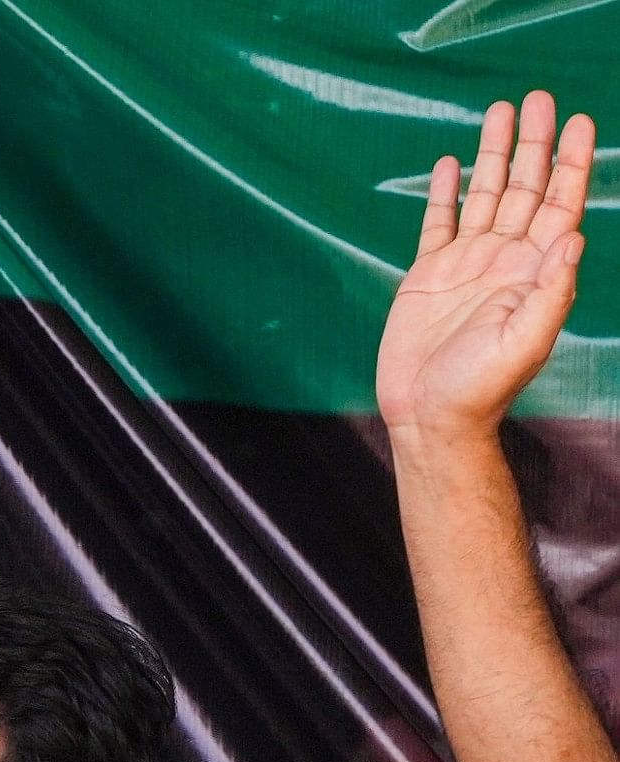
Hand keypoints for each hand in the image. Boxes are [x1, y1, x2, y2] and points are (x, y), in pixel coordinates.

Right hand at [378, 93, 593, 447]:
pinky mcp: (428, 274)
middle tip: (539, 100)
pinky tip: (453, 164)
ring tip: (499, 113)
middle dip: (534, 144)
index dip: (571, 163)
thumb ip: (552, 289)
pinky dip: (447, 192)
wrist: (429, 416)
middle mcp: (505, 258)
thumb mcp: (526, 340)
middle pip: (524, 187)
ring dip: (494, 154)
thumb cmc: (480, 387)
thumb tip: (574, 236)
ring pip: (485, 195)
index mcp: (534, 269)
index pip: (560, 203)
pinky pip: (439, 222)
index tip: (578, 123)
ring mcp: (467, 263)